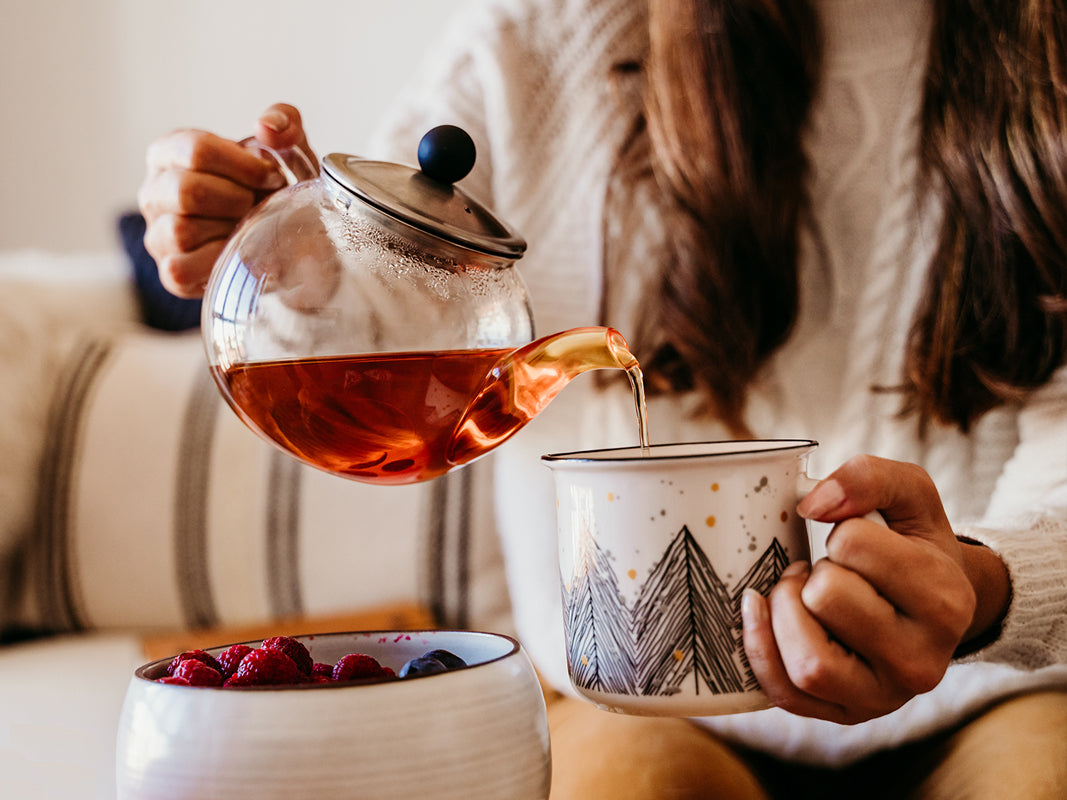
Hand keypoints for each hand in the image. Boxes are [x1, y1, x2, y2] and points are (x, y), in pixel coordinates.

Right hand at [138, 103, 314, 297]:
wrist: (288, 239)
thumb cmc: (273, 189)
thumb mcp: (286, 148)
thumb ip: (284, 122)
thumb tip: (267, 127)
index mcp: (170, 153)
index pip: (195, 150)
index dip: (243, 165)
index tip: (272, 175)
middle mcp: (154, 192)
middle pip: (187, 191)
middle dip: (238, 199)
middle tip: (260, 205)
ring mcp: (158, 235)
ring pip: (182, 231)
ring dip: (229, 230)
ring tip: (250, 226)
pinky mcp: (172, 273)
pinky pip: (182, 268)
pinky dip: (218, 260)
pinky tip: (240, 250)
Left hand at [741, 454, 1009, 723]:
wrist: (932, 607)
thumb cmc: (913, 545)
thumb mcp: (911, 494)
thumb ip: (870, 477)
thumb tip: (812, 503)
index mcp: (946, 600)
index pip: (854, 544)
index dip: (842, 532)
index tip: (856, 541)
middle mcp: (924, 661)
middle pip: (827, 598)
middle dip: (812, 572)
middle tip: (823, 569)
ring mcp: (884, 697)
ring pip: (808, 661)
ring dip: (785, 612)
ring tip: (799, 593)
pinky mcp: (846, 714)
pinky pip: (785, 694)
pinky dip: (760, 648)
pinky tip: (760, 611)